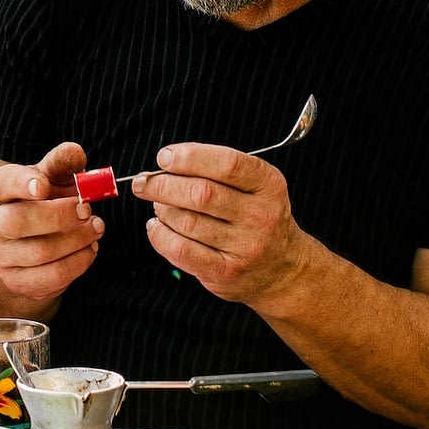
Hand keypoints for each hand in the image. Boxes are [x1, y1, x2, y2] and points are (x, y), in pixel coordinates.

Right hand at [0, 142, 103, 302]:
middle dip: (59, 216)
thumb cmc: (40, 200)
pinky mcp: (16, 282)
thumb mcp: (48, 176)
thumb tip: (76, 154)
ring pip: (39, 253)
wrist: (25, 240)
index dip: (22, 184)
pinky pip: (51, 279)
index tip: (44, 185)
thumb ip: (61, 162)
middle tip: (87, 209)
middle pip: (18, 222)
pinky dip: (77, 264)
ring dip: (76, 241)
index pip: (4, 184)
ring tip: (96, 228)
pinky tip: (89, 249)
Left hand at [132, 143, 309, 306]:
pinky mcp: (226, 272)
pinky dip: (160, 236)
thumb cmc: (258, 218)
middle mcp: (260, 215)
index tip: (164, 157)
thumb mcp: (255, 186)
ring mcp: (245, 246)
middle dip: (163, 184)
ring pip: (187, 221)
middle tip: (144, 182)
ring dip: (162, 210)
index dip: (190, 157)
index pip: (227, 164)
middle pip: (201, 193)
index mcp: (268, 185)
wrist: (283, 270)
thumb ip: (217, 170)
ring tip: (159, 206)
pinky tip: (157, 227)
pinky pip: (181, 250)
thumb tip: (167, 163)